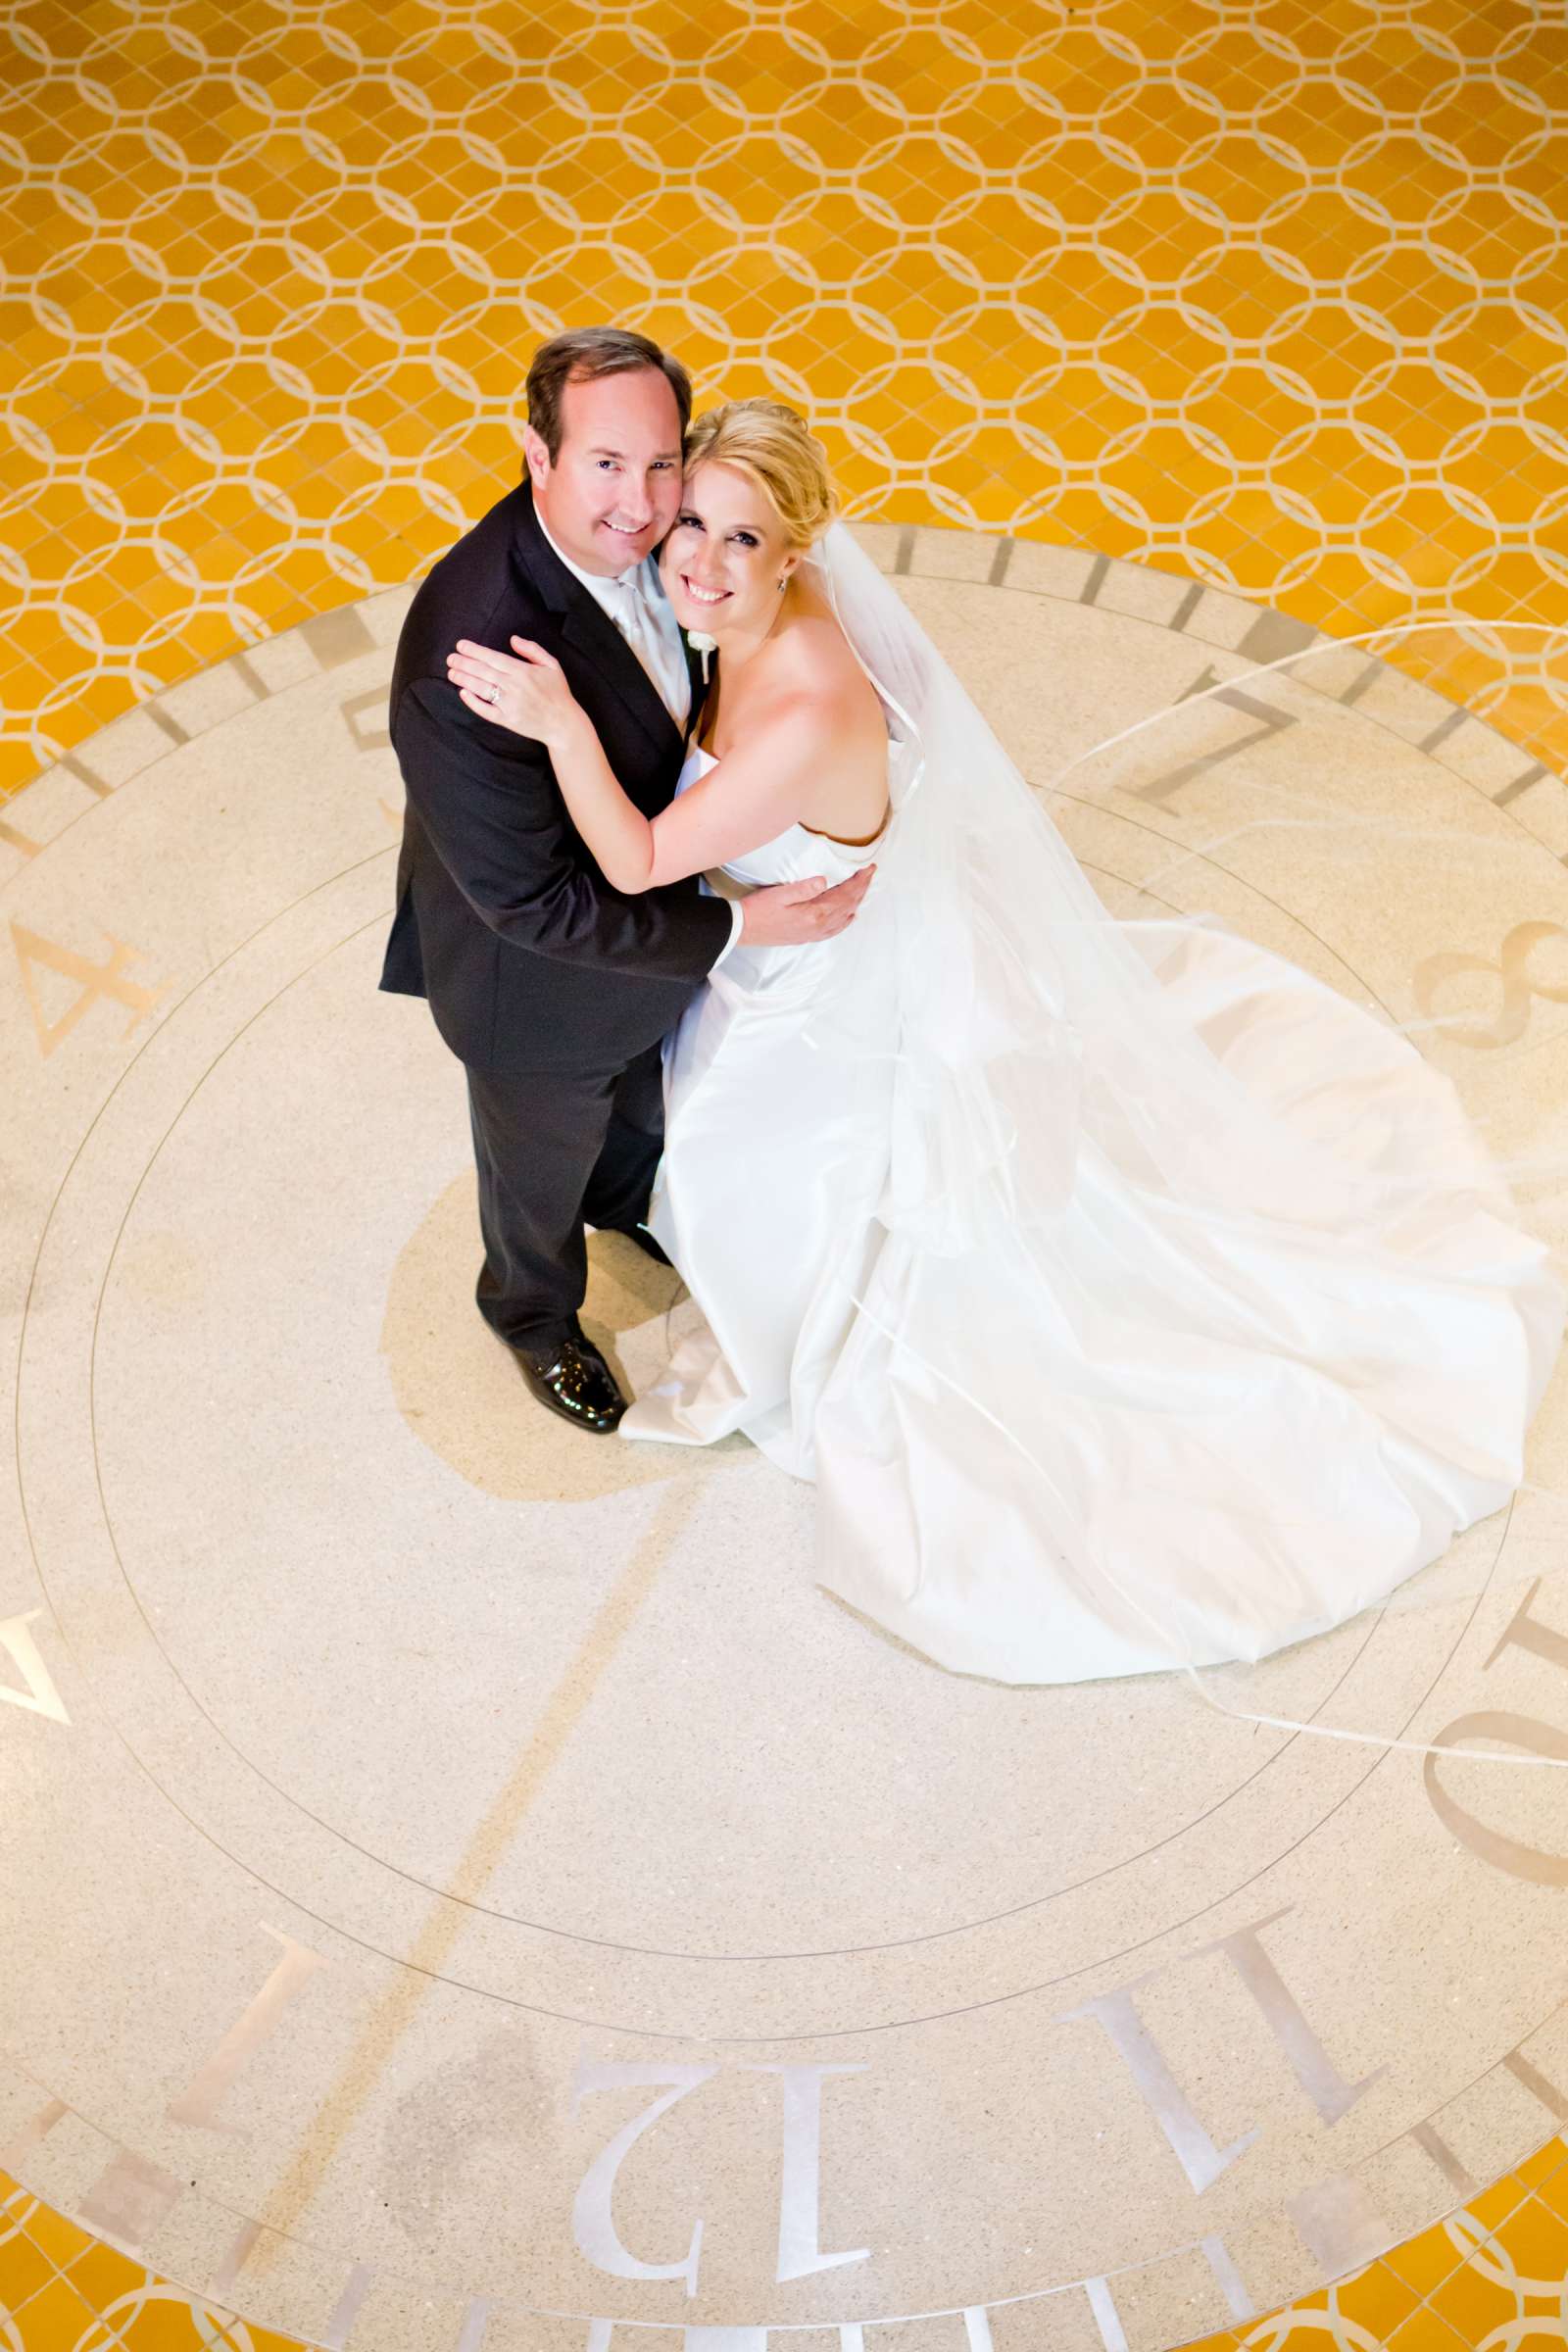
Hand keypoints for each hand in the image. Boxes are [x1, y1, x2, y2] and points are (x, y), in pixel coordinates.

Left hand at [446, 636, 581, 749]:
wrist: (563, 723)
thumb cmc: (558, 692)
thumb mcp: (552, 665)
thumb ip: (532, 650)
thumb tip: (513, 639)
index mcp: (523, 671)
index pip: (493, 658)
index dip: (475, 651)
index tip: (461, 645)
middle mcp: (514, 687)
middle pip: (483, 671)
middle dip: (464, 663)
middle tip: (450, 658)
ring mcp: (509, 704)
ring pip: (481, 689)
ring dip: (464, 679)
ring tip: (452, 672)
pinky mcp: (507, 720)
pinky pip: (486, 710)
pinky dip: (473, 702)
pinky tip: (463, 693)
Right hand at [739, 864, 873, 947]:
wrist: (743, 929)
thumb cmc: (758, 910)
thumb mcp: (779, 894)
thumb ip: (804, 888)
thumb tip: (825, 881)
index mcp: (814, 913)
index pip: (845, 894)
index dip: (859, 880)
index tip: (870, 868)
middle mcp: (819, 925)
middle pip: (849, 905)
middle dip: (862, 888)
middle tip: (871, 873)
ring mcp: (814, 933)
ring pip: (844, 916)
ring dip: (856, 901)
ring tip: (863, 888)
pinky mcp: (807, 936)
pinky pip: (834, 929)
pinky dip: (846, 920)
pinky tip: (849, 916)